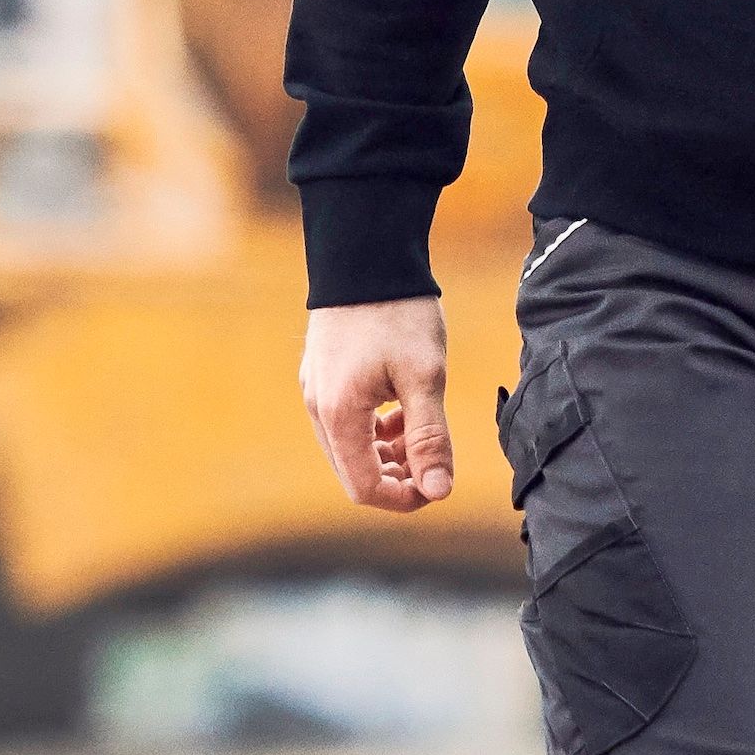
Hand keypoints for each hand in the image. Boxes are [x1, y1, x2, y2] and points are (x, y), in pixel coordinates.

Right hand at [300, 297, 456, 511]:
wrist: (367, 255)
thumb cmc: (399, 313)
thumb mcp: (424, 377)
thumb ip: (429, 437)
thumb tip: (439, 491)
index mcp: (339, 415)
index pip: (364, 488)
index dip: (403, 499)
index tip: (438, 486)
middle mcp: (317, 409)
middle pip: (353, 473)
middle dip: (396, 479)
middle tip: (434, 463)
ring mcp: (315, 390)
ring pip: (349, 448)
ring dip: (386, 455)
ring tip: (422, 436)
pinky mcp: (322, 375)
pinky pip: (345, 422)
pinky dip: (374, 430)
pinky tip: (402, 414)